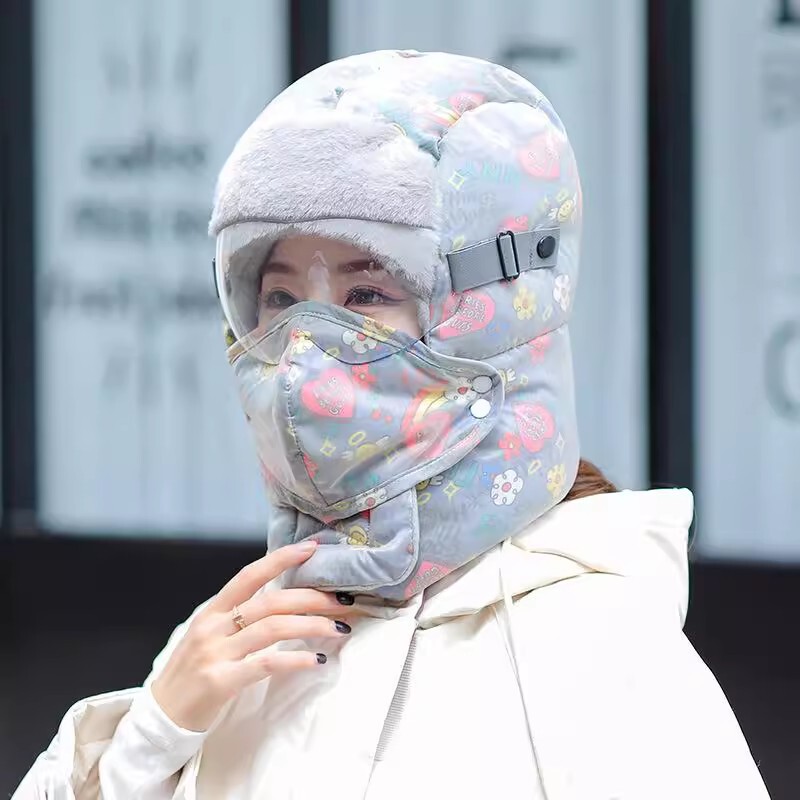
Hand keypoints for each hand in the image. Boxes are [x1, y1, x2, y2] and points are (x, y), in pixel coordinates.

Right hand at [151, 541, 354, 731]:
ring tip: (339, 628)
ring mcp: (215, 653)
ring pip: (272, 628)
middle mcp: (213, 626)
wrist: (159, 718)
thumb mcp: (209, 635)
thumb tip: (283, 600)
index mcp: (211, 611)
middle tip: (341, 600)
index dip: (281, 558)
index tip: (311, 548)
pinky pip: (266, 664)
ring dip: (311, 625)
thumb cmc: (191, 673)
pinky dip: (296, 660)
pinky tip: (317, 660)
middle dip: (311, 597)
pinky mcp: (221, 682)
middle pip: (270, 601)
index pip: (250, 575)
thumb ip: (238, 617)